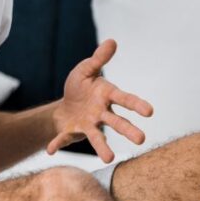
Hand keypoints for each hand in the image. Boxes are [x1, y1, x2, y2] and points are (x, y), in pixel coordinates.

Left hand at [47, 39, 153, 162]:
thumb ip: (98, 59)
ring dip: (102, 147)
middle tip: (141, 139)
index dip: (137, 105)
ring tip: (109, 159)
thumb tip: (112, 41)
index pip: (124, 99)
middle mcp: (101, 113)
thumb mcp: (86, 70)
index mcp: (107, 96)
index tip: (150, 111)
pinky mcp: (73, 132)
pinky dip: (57, 143)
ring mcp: (89, 125)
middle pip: (117, 122)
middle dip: (128, 130)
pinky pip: (64, 138)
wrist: (65, 105)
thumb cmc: (80, 87)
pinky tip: (49, 150)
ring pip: (97, 137)